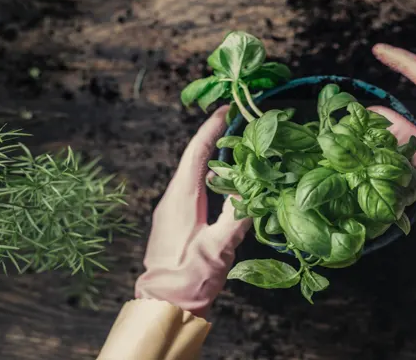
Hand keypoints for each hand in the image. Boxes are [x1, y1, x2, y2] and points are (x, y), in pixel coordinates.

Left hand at [135, 106, 250, 316]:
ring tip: (238, 147)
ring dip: (214, 158)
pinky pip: (195, 190)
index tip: (227, 108)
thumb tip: (252, 189)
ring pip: (195, 174)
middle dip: (215, 137)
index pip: (196, 152)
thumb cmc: (188, 279)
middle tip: (240, 123)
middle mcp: (173, 198)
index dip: (211, 128)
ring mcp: (172, 209)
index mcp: (181, 198)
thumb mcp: (219, 247)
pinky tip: (229, 182)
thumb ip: (238, 215)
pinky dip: (212, 178)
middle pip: (195, 158)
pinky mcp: (177, 221)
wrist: (164, 306)